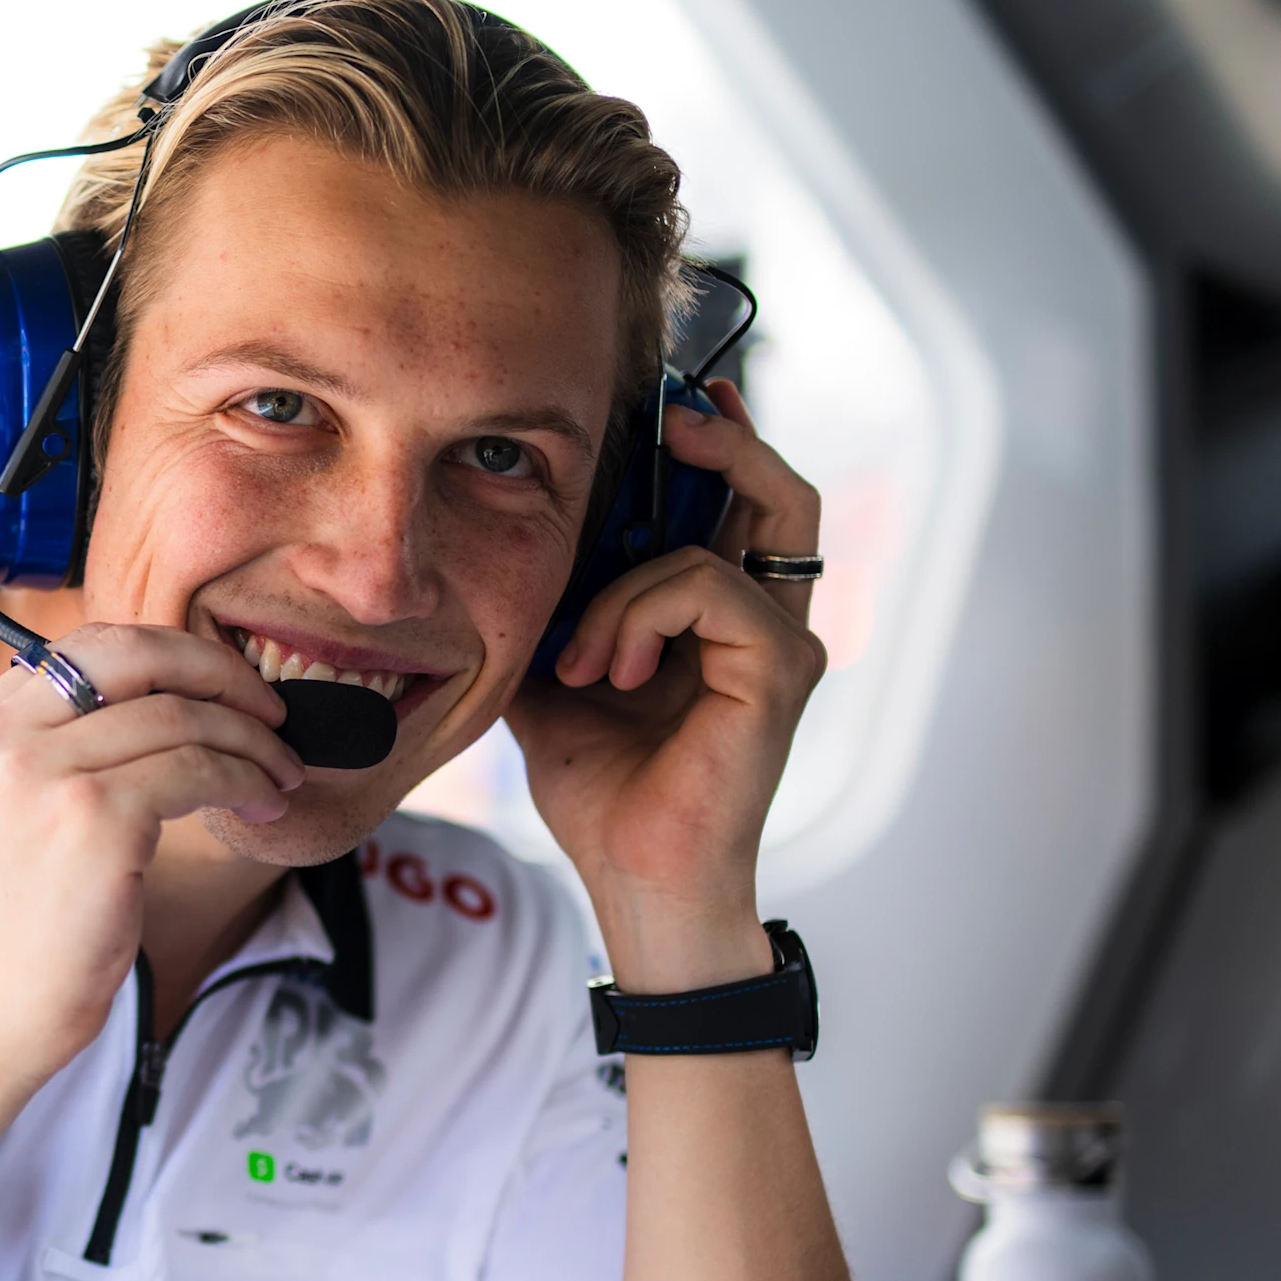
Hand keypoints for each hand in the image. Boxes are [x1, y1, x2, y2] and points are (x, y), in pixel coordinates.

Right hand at [0, 623, 302, 1075]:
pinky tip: (261, 807)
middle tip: (270, 712)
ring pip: (180, 714)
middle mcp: (2, 734)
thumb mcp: (5, 812)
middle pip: (138, 654)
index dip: (175, 658)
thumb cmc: (8, 932)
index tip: (224, 691)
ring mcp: (44, 772)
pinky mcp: (93, 817)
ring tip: (279, 776)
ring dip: (251, 741)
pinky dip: (246, 781)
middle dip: (222, 673)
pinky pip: (198, 769)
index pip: (92, 644)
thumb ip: (57, 749)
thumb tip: (164, 706)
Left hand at [508, 379, 825, 988]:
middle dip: (725, 440)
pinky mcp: (779, 669)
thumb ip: (551, 610)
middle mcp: (768, 623)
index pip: (740, 505)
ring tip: (585, 658)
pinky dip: (639, 615)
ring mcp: (783, 645)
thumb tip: (498, 546)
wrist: (633, 876)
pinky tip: (606, 672)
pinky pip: (707, 587)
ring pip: (720, 541)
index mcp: (722, 620)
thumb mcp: (552, 678)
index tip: (673, 403)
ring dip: (626, 585)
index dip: (715, 444)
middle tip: (676, 412)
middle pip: (779, 493)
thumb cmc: (603, 790)